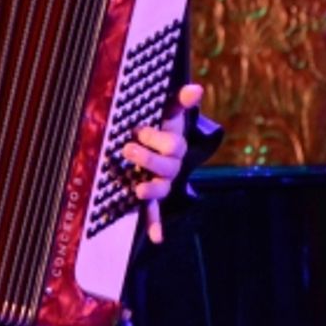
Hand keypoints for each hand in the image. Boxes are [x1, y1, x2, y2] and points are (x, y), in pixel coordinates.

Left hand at [122, 83, 201, 243]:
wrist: (156, 142)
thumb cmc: (159, 124)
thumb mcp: (167, 111)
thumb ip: (179, 101)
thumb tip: (198, 88)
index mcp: (176, 145)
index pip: (173, 145)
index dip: (156, 139)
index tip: (138, 130)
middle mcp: (171, 167)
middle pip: (167, 168)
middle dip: (147, 159)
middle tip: (127, 149)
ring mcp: (161, 182)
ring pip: (161, 190)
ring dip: (151, 191)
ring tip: (138, 188)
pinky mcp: (150, 197)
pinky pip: (155, 212)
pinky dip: (156, 224)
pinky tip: (157, 237)